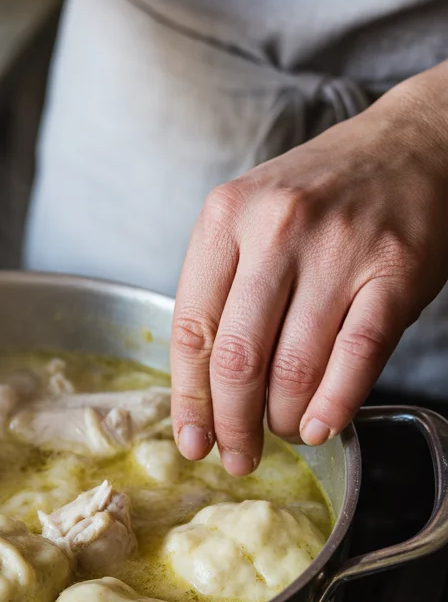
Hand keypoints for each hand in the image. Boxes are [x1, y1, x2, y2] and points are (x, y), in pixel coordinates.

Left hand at [170, 72, 447, 474]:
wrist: (413, 144)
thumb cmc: (322, 195)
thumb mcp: (252, 219)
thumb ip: (225, 289)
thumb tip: (205, 390)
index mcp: (226, 218)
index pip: (191, 329)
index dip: (189, 398)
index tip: (191, 440)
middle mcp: (276, 229)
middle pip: (237, 358)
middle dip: (232, 424)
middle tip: (236, 457)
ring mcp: (338, 249)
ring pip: (293, 366)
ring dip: (282, 419)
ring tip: (282, 433)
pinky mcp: (394, 270)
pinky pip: (356, 357)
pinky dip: (333, 404)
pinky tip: (319, 427)